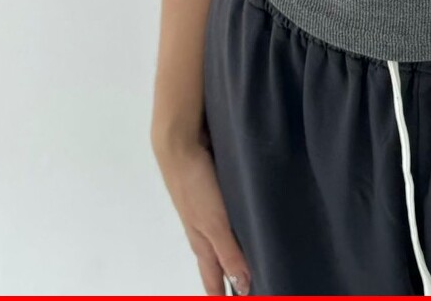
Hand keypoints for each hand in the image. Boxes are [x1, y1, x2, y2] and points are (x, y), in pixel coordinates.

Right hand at [153, 128, 252, 295]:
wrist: (180, 144)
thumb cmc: (194, 185)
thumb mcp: (215, 223)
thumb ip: (229, 253)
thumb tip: (243, 287)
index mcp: (203, 243)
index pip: (214, 281)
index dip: (223, 296)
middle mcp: (204, 230)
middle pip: (217, 264)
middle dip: (229, 281)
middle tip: (248, 290)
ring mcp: (207, 211)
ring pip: (221, 241)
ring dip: (233, 255)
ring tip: (250, 264)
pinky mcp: (214, 193)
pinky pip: (228, 218)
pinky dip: (237, 228)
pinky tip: (247, 223)